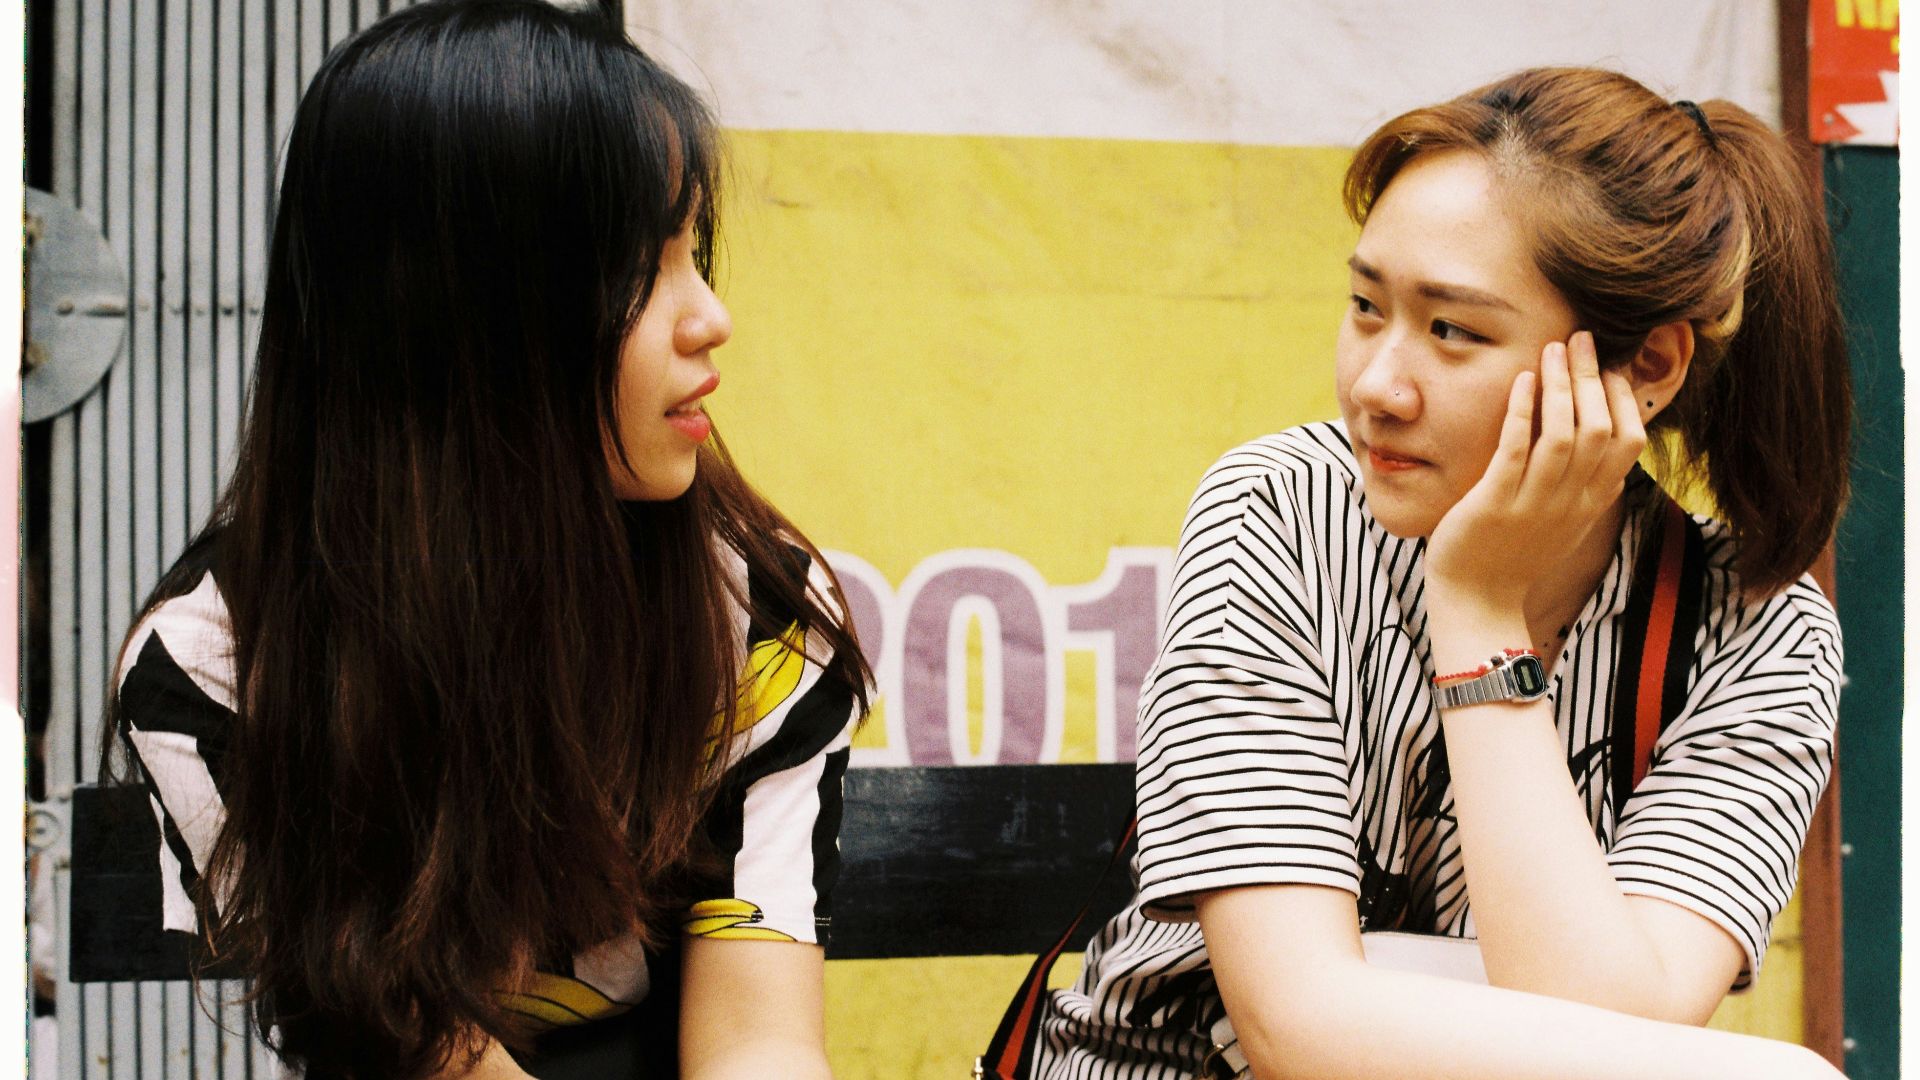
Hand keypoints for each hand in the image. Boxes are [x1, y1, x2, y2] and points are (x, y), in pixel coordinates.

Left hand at [1423, 331, 1645, 608]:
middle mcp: (1571, 501)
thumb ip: (1590, 487)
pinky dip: (1521, 410)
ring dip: (1561, 385)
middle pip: (1600, 428)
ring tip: (1553, 349)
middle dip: (1592, 377)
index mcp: (1592, 502)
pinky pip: (1515, 449)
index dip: (1622, 398)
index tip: (1608, 366)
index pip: (1630, 441)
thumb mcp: (1566, 522)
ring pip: (1563, 434)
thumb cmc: (1516, 557)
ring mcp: (1534, 503)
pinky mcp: (1494, 504)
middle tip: (1582, 338)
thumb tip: (1611, 448)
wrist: (1478, 605)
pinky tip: (1520, 380)